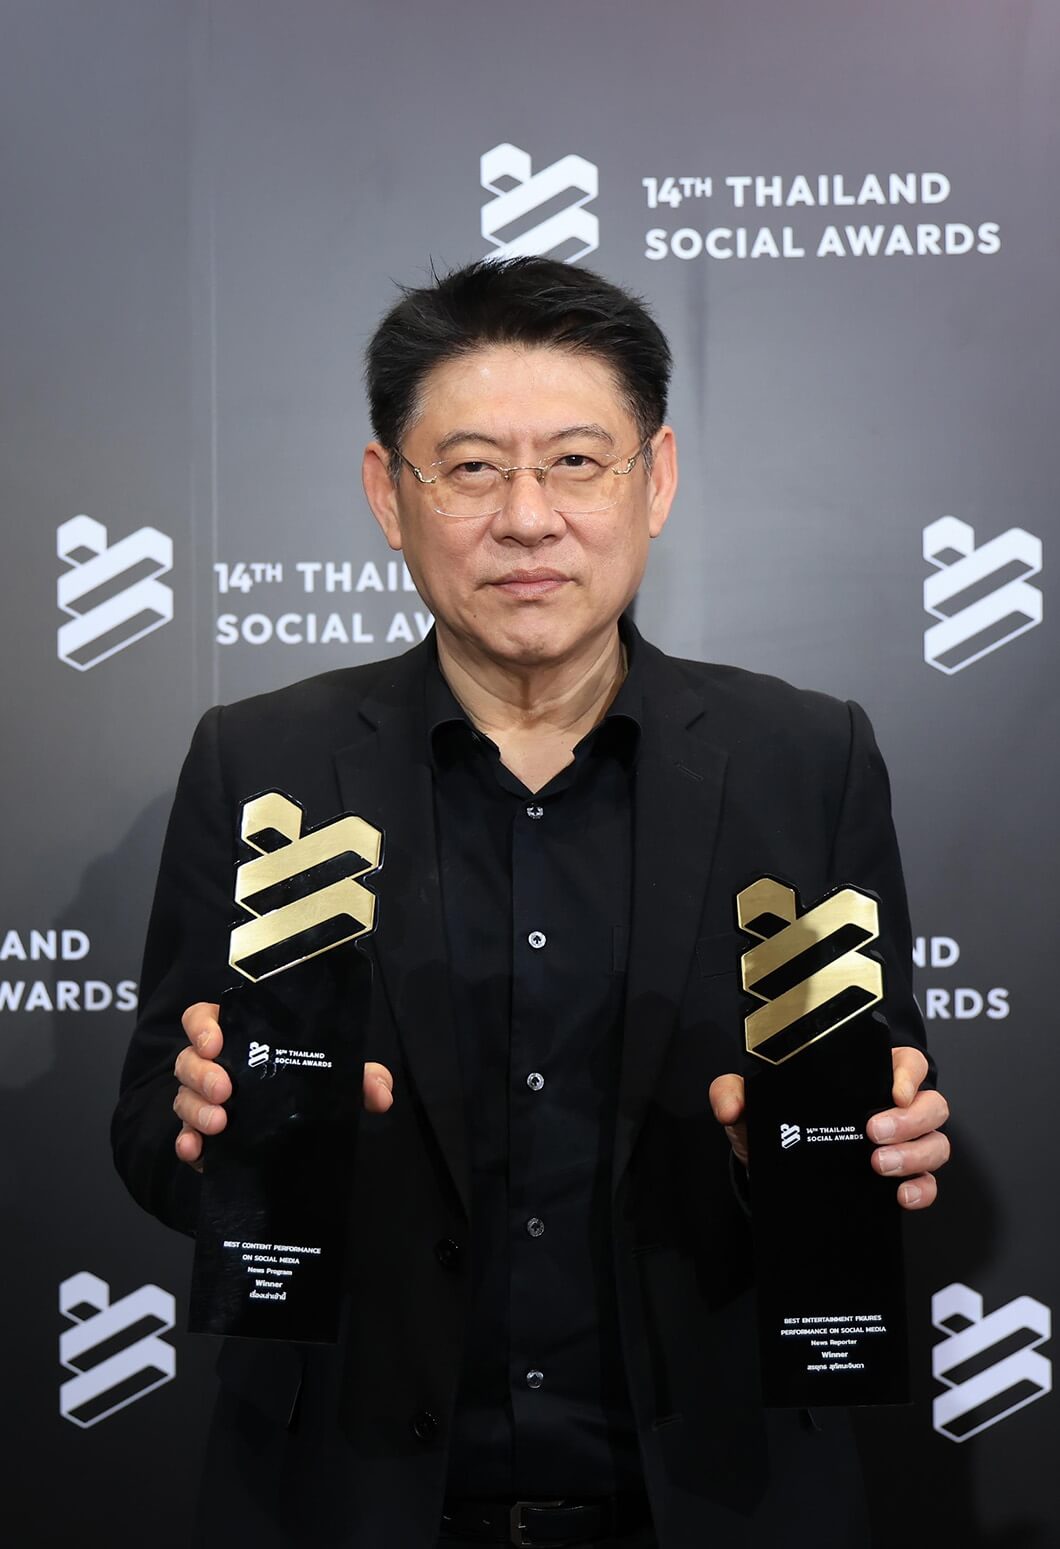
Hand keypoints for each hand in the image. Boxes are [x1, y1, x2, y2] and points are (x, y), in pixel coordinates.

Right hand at [173, 1001, 394, 1171]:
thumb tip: (381, 1092)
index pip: (204, 1018)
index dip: (203, 1026)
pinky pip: (183, 1137)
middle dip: (202, 1073)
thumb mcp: (332, 1079)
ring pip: (183, 1097)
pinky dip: (185, 1143)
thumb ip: (359, 1078)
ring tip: (220, 1123)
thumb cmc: (304, 1088)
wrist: (289, 1138)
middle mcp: (213, 1066)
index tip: (215, 1041)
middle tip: (226, 1090)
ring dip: (196, 1109)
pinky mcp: (200, 1135)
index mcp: (239, 1038)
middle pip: (189, 1059)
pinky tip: (196, 1152)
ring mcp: (202, 1101)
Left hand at [709, 1046, 948, 1210]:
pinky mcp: (901, 1180)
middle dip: (910, 1120)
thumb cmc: (771, 1129)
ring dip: (916, 1154)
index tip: (894, 1090)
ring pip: (937, 1143)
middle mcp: (892, 1110)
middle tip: (873, 1132)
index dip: (910, 1073)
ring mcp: (903, 1146)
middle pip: (932, 1104)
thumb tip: (730, 1105)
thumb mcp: (751, 1107)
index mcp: (866, 1079)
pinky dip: (922, 1190)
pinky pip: (930, 1184)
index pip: (908, 1063)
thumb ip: (732, 1093)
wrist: (771, 1177)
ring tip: (879, 1165)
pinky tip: (899, 1195)